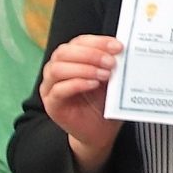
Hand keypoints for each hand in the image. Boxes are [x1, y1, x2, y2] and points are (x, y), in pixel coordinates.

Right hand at [37, 35, 122, 162]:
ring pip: (57, 69)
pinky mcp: (52, 104)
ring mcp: (51, 87)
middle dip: (90, 54)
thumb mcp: (110, 79)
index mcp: (71, 58)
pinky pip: (59, 90)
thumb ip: (111, 64)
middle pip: (64, 52)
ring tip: (105, 74)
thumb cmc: (104, 102)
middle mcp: (56, 69)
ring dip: (84, 68)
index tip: (117, 46)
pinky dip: (77, 84)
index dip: (97, 42)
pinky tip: (94, 84)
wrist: (100, 131)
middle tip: (111, 62)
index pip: (78, 42)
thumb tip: (121, 49)